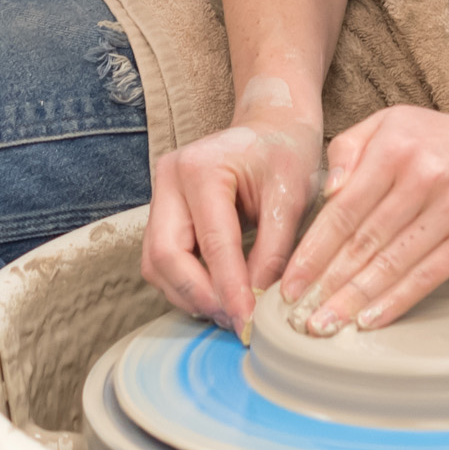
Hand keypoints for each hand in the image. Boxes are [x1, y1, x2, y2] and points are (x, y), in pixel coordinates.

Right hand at [143, 88, 323, 332]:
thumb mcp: (292, 196)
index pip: (211, 243)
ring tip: (230, 313)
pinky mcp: (163, 214)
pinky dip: (186, 285)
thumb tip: (257, 302)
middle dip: (199, 295)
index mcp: (200, 167)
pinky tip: (218, 296)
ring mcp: (160, 196)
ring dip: (189, 295)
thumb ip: (275, 250)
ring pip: (156, 264)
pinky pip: (161, 262)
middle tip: (236, 322)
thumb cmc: (284, 154)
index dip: (229, 289)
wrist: (271, 127)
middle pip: (164, 255)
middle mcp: (169, 179)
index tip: (248, 322)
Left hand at [279, 103, 448, 334]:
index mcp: (394, 147)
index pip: (343, 209)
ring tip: (326, 325)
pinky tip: (369, 320)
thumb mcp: (388, 123)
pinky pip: (428, 276)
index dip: (313, 251)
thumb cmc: (436, 139)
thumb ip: (348, 150)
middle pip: (365, 241)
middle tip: (299, 315)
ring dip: (355, 299)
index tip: (289, 283)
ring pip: (393, 263)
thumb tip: (326, 193)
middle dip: (327, 283)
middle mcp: (423, 177)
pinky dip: (396, 301)